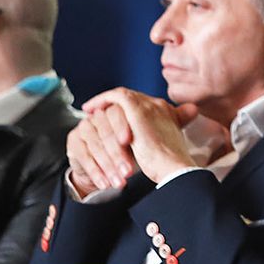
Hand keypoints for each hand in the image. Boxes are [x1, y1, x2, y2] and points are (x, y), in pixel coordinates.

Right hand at [64, 106, 138, 197]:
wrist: (103, 165)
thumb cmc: (125, 150)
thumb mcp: (133, 144)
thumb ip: (136, 137)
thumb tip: (147, 143)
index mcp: (114, 110)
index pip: (116, 114)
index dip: (121, 127)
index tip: (128, 141)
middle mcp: (97, 116)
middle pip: (106, 133)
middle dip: (117, 154)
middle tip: (128, 171)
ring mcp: (84, 127)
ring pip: (96, 147)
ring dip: (108, 167)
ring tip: (119, 182)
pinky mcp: (73, 140)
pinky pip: (84, 157)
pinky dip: (96, 172)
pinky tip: (104, 183)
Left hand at [85, 88, 199, 184]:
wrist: (173, 167)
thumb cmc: (168, 165)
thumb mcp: (164, 148)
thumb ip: (154, 139)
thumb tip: (144, 144)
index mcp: (168, 114)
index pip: (146, 105)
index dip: (129, 110)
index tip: (117, 116)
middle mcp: (159, 106)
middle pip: (134, 99)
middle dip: (115, 105)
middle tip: (99, 110)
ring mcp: (149, 106)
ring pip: (123, 97)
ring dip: (105, 101)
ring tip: (91, 108)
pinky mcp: (137, 109)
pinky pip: (116, 97)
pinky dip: (102, 100)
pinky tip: (91, 109)